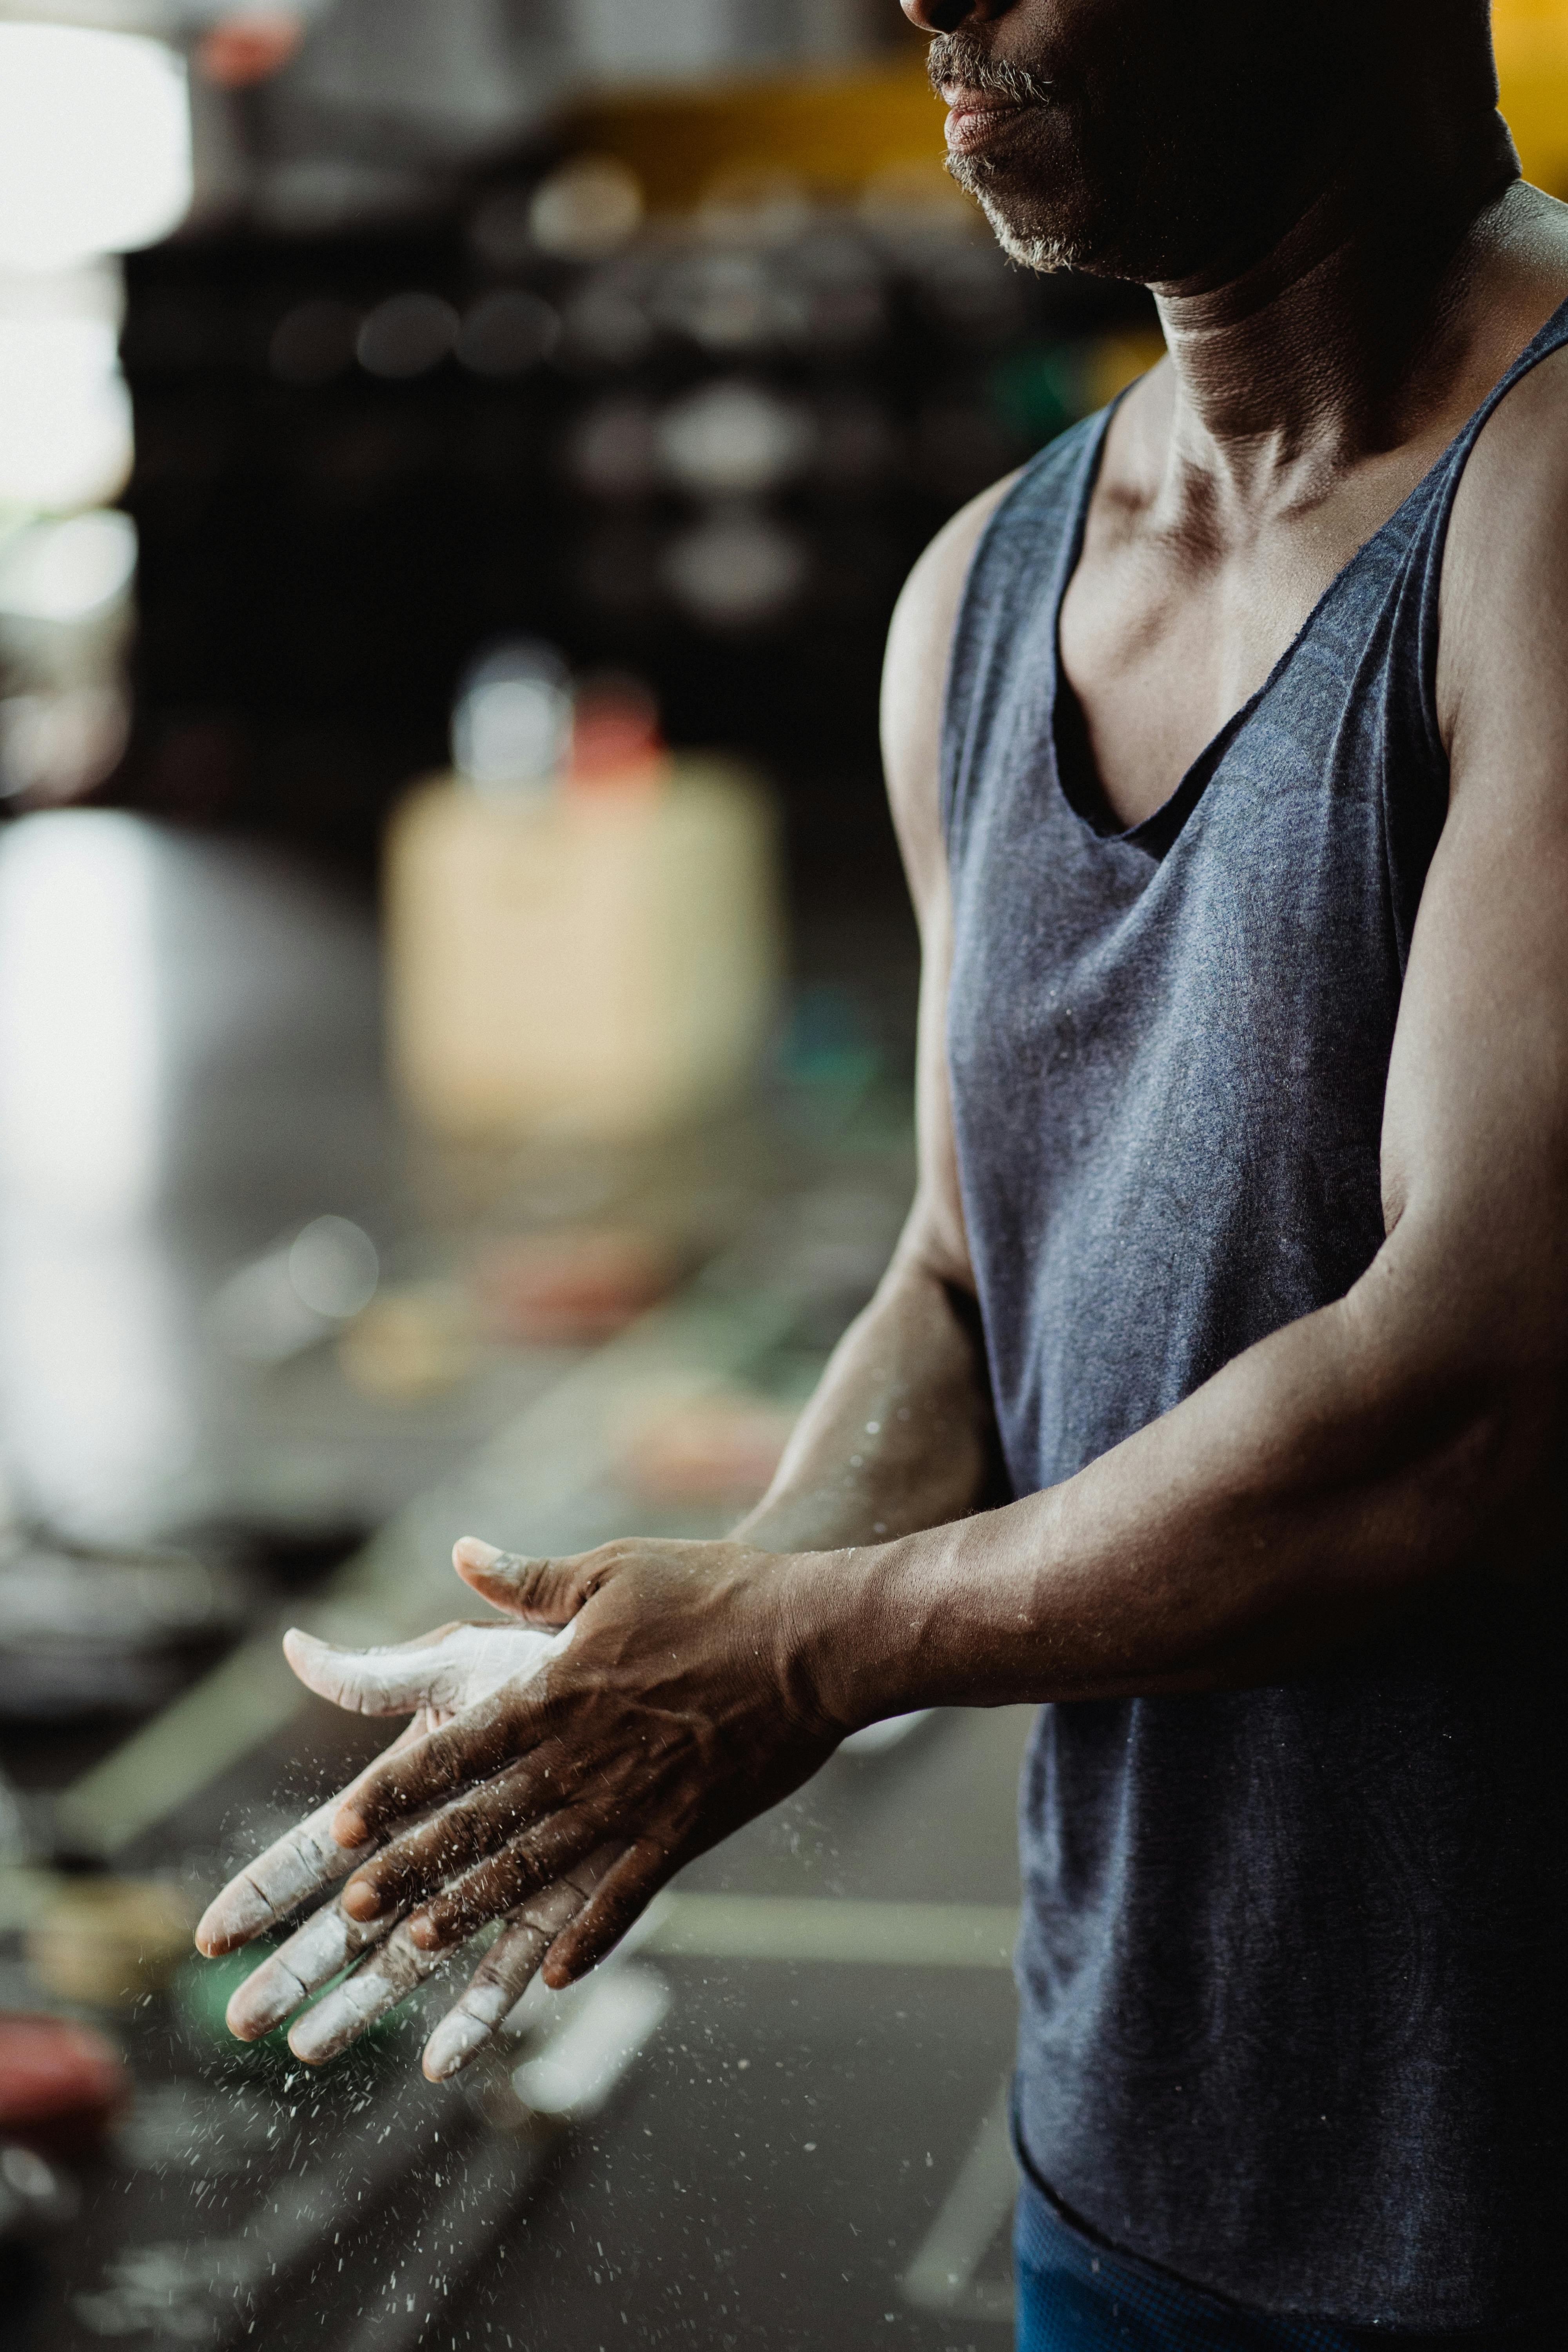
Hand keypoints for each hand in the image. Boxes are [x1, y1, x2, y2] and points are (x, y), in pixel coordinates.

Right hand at [194, 1618, 621, 2079]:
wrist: (647, 1683)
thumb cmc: (546, 1661)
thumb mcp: (462, 1662)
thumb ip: (383, 1673)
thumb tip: (296, 1648)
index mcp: (408, 1790)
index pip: (319, 1847)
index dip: (267, 1888)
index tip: (214, 1936)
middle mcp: (441, 1844)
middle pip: (353, 1918)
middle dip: (296, 1965)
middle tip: (241, 2021)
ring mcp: (493, 1879)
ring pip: (416, 1957)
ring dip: (365, 2004)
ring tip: (310, 2050)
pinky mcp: (556, 1900)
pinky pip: (514, 1966)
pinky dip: (482, 2014)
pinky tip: (447, 2065)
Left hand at [331, 1535, 843, 1993]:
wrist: (816, 1639)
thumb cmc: (717, 1591)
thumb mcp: (617, 1570)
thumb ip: (532, 1579)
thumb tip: (462, 1553)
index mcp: (561, 1690)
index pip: (459, 1749)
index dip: (398, 1790)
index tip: (343, 1825)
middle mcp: (586, 1756)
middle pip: (483, 1820)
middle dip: (413, 1865)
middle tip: (352, 1908)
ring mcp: (637, 1801)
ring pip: (539, 1868)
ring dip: (475, 1908)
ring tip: (418, 1945)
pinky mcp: (687, 1830)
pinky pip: (626, 1897)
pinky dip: (587, 1940)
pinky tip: (551, 1977)